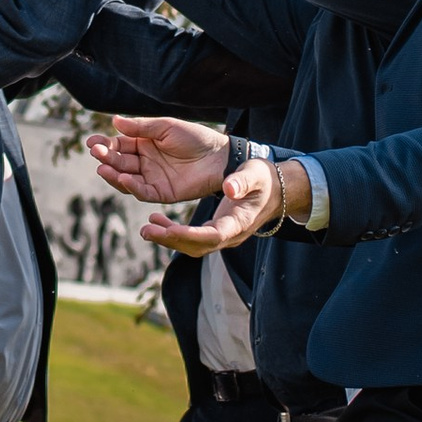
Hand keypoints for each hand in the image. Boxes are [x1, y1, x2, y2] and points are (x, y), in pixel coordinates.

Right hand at [90, 113, 233, 203]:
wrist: (219, 156)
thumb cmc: (195, 137)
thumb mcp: (166, 127)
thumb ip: (141, 127)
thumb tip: (114, 121)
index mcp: (144, 143)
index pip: (119, 145)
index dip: (105, 144)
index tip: (91, 142)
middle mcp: (145, 162)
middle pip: (120, 162)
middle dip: (106, 158)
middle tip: (96, 153)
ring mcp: (152, 178)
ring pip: (127, 178)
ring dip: (113, 174)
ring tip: (102, 168)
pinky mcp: (162, 193)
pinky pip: (143, 191)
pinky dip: (131, 186)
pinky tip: (124, 178)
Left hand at [138, 159, 285, 255]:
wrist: (275, 191)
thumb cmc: (265, 180)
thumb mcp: (256, 174)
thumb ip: (243, 181)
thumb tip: (228, 189)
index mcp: (240, 222)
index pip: (214, 236)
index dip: (191, 235)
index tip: (169, 230)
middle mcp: (230, 235)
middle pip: (197, 246)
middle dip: (171, 240)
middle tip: (146, 230)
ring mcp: (222, 236)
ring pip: (192, 246)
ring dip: (168, 238)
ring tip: (146, 227)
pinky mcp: (215, 232)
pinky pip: (191, 238)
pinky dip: (172, 232)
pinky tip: (157, 218)